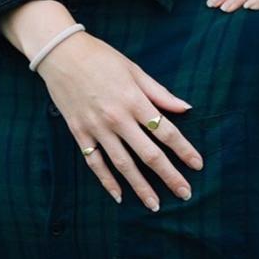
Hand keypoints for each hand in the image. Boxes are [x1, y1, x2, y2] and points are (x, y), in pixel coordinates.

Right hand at [35, 33, 203, 209]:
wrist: (61, 54)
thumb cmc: (101, 58)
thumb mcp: (134, 70)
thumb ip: (160, 93)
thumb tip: (185, 108)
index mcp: (134, 100)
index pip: (165, 130)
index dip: (184, 149)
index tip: (197, 165)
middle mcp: (117, 118)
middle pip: (148, 154)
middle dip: (169, 176)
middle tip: (185, 193)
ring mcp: (97, 128)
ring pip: (123, 164)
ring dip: (140, 186)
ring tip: (155, 204)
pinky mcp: (79, 133)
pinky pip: (95, 163)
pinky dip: (107, 181)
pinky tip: (119, 195)